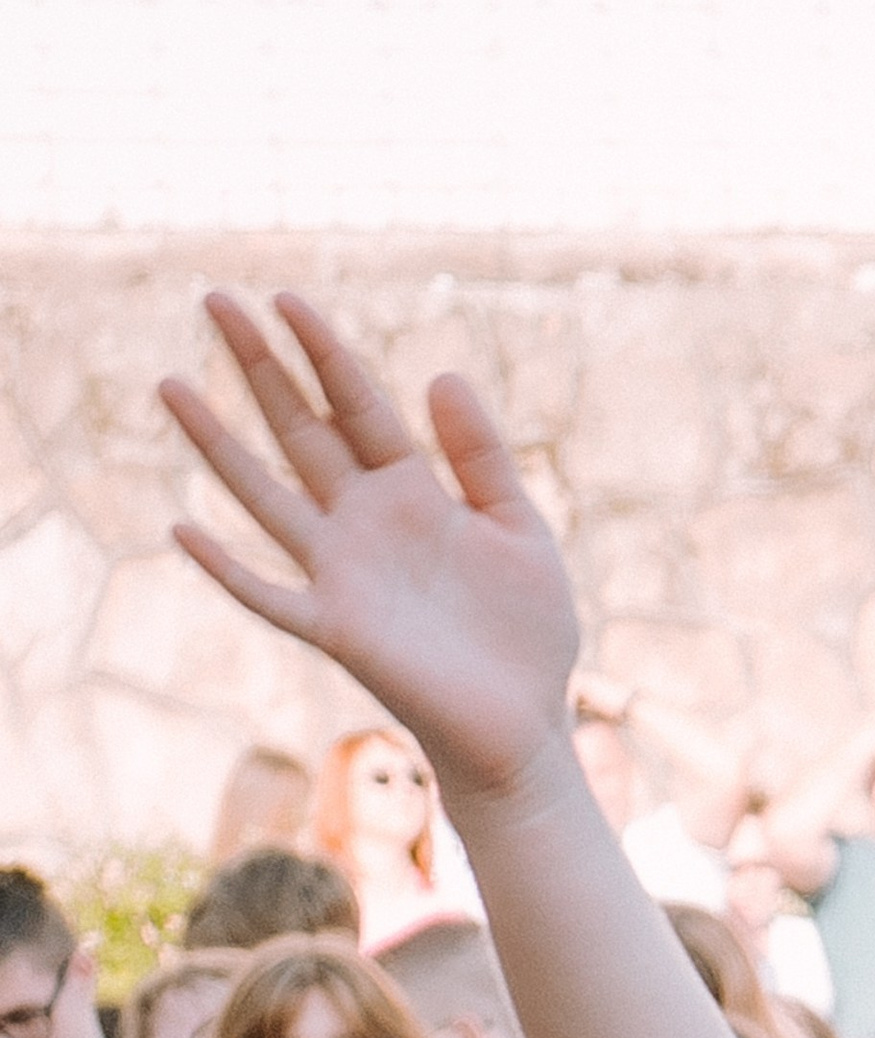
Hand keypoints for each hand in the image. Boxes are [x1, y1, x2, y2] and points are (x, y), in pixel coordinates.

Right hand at [162, 294, 581, 801]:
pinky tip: (181, 529)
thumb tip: (440, 372)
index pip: (356, 405)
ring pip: (266, 495)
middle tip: (215, 298)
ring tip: (170, 383)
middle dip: (259, 366)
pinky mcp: (337, 631)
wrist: (526, 724)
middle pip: (301, 430)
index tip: (285, 298)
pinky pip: (268, 595)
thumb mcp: (518, 528)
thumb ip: (480, 457)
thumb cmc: (526, 633)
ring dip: (217, 443)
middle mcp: (365, 523)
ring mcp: (344, 575)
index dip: (323, 352)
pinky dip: (225, 567)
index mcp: (412, 492)